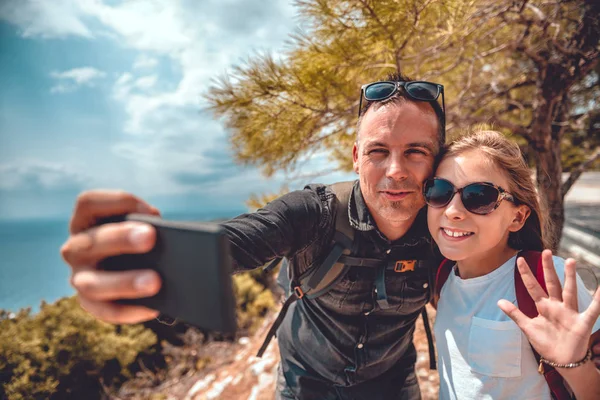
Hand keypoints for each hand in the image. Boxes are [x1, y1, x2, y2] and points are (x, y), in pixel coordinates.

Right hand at [60, 190, 162, 323]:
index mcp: (86, 220)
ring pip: (93, 283)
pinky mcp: (91, 304)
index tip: (152, 212)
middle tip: (151, 237)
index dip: (118, 203)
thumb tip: (170, 236)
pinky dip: (130, 310)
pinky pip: (107, 311)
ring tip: (155, 281)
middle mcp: (76, 248)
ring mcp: (80, 278)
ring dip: (124, 281)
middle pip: (91, 242)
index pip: (88, 202)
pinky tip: (153, 308)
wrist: (140, 269)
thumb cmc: (141, 240)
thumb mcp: (140, 227)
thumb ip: (149, 226)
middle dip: (121, 238)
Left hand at [498, 250, 599, 364]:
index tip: (519, 259)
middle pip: (551, 283)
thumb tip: (499, 301)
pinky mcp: (582, 322)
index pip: (533, 287)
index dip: (526, 274)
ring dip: (570, 277)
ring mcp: (570, 312)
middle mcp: (557, 306)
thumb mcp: (528, 327)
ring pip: (569, 291)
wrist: (563, 360)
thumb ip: (515, 313)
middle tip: (546, 251)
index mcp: (543, 307)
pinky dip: (598, 300)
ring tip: (570, 261)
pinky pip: (593, 310)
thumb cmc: (546, 342)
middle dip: (548, 269)